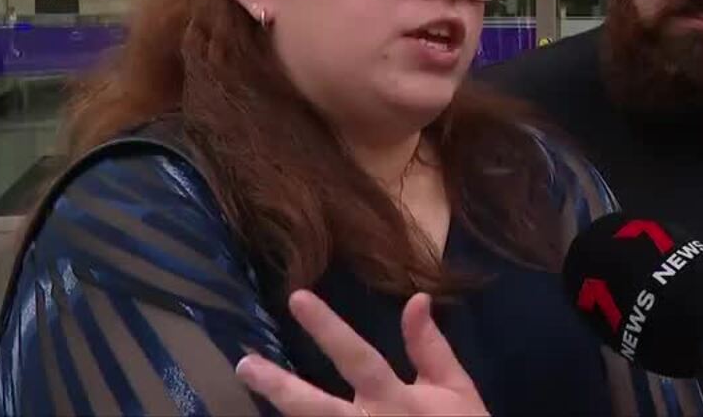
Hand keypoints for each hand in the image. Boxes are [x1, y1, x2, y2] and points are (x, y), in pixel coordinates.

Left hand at [236, 290, 488, 416]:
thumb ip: (430, 347)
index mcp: (396, 401)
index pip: (357, 358)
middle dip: (280, 386)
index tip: (298, 298)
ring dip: (282, 409)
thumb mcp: (457, 389)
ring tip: (251, 382)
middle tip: (245, 364)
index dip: (327, 328)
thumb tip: (415, 299)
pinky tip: (277, 415)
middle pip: (318, 408)